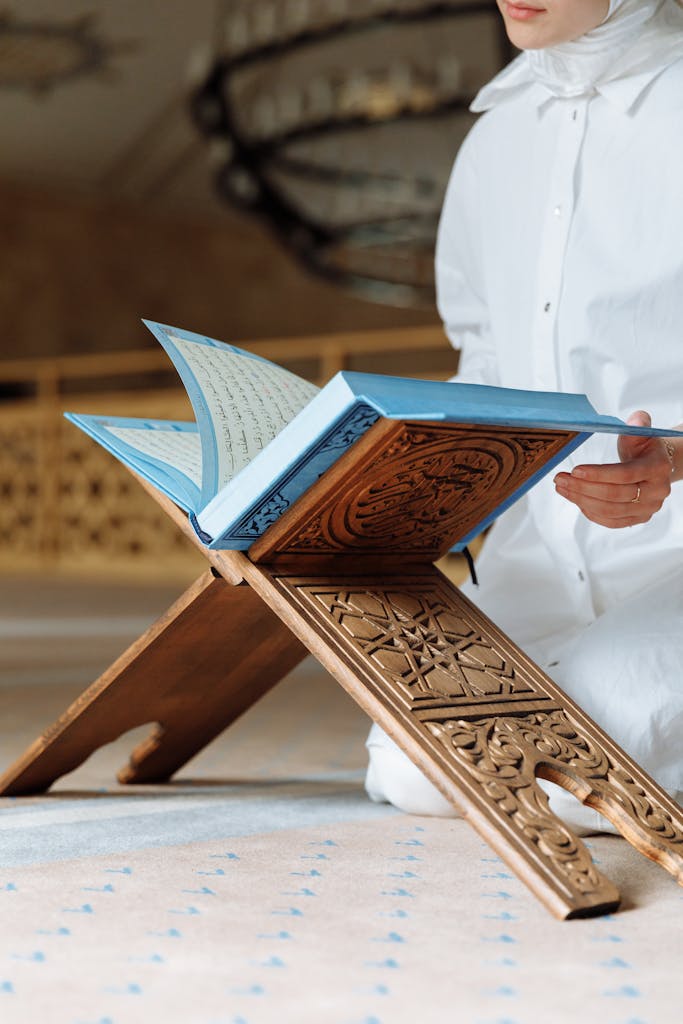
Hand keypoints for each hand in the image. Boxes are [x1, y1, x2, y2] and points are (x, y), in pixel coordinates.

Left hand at [553, 411, 672, 527]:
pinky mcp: (637, 519)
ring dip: (581, 500)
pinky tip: (576, 500)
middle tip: (560, 479)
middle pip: (614, 495)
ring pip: (609, 511)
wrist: (654, 466)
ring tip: (562, 488)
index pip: (625, 474)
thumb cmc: (643, 448)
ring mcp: (647, 509)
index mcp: (657, 468)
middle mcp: (656, 492)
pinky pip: (610, 521)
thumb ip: (637, 424)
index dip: (598, 474)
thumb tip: (635, 420)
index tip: (575, 470)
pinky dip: (590, 512)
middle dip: (583, 488)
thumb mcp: (641, 433)